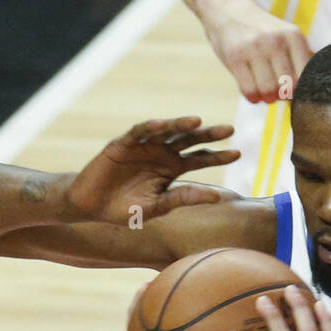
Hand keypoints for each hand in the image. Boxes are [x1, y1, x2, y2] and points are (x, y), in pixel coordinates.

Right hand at [64, 118, 239, 224]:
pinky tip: (164, 124)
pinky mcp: (123, 144)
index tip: (238, 153)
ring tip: (197, 121)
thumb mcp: (158, 207)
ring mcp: (143, 146)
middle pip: (189, 140)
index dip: (217, 155)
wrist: (92, 207)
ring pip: (167, 131)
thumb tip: (216, 198)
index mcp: (171, 169)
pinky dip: (151, 127)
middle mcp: (161, 153)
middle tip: (229, 129)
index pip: (200, 159)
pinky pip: (139, 132)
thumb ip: (184, 199)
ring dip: (181, 124)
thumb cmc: (125, 209)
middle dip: (208, 134)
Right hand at [203, 2, 311, 102]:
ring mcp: (254, 48)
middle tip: (274, 90)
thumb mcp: (286, 36)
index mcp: (293, 36)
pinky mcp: (235, 57)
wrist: (230, 10)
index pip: (304, 78)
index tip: (289, 87)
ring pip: (268, 92)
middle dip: (281, 95)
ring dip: (266, 98)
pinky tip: (251, 89)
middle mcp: (275, 40)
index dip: (297, 90)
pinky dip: (252, 97)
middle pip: (286, 87)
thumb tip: (318, 84)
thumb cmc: (263, 32)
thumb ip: (302, 57)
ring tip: (263, 89)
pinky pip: (249, 92)